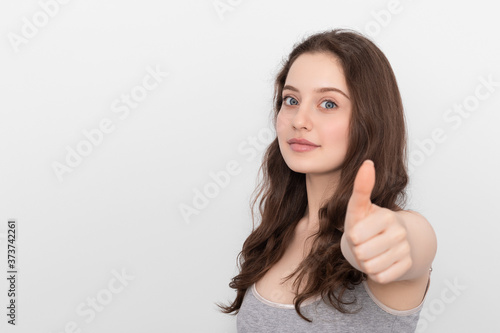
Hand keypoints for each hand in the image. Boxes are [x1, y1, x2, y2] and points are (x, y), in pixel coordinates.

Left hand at [341, 160, 411, 283]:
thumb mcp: (358, 206)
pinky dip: (375, 273)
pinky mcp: (407, 266)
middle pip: (361, 253)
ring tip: (370, 251)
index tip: (358, 230)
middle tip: (364, 242)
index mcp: (386, 215)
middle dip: (357, 250)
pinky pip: (380, 277)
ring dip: (365, 262)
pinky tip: (380, 261)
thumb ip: (361, 186)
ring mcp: (405, 249)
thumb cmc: (367, 222)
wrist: (386, 240)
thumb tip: (368, 162)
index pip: (355, 235)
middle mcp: (399, 232)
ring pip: (370, 267)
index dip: (352, 236)